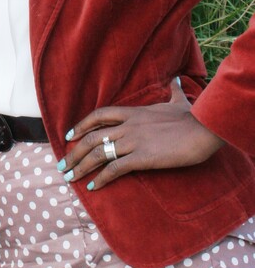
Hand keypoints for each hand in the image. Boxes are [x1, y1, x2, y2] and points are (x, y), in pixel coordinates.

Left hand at [58, 78, 224, 191]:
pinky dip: (101, 178)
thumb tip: (177, 81)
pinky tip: (93, 186)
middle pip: (91, 137)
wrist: (204, 129)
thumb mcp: (178, 101)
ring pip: (98, 153)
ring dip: (81, 167)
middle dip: (74, 152)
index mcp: (133, 112)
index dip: (81, 126)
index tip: (69, 136)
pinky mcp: (142, 158)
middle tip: (62, 164)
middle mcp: (128, 126)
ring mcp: (133, 141)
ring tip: (70, 178)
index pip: (98, 116)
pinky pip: (115, 169)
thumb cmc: (193, 117)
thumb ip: (173, 92)